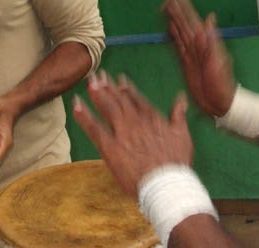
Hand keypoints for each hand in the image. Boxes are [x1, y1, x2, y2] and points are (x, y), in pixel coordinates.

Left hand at [73, 71, 192, 198]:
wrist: (165, 183)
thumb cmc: (176, 162)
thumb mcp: (182, 134)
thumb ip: (179, 114)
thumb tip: (181, 98)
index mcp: (151, 117)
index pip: (135, 98)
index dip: (125, 88)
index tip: (118, 79)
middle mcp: (135, 120)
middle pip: (118, 99)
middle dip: (107, 86)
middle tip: (97, 74)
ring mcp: (121, 133)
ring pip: (107, 108)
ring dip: (96, 94)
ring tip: (88, 82)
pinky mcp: (110, 147)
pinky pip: (94, 129)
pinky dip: (84, 117)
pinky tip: (76, 106)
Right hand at [162, 0, 236, 116]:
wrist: (220, 104)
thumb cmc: (223, 84)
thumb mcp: (220, 61)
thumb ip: (214, 40)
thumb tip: (210, 17)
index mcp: (205, 42)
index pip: (192, 20)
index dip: (184, 7)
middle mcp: (197, 44)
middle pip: (184, 23)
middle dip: (176, 9)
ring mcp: (191, 53)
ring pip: (179, 31)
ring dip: (173, 19)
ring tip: (165, 7)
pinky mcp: (186, 63)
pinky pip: (177, 45)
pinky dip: (172, 36)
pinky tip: (169, 28)